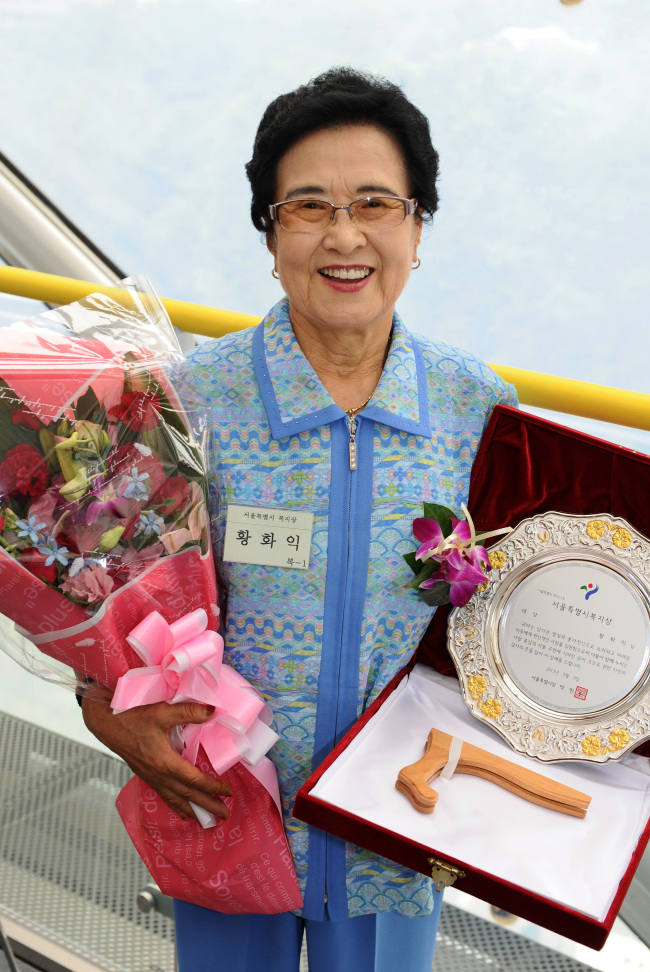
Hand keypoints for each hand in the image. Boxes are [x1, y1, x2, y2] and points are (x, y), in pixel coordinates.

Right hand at [81, 695, 231, 820]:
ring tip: (206, 820)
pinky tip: (182, 811)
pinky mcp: (145, 774)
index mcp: (165, 762)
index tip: (227, 792)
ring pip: (175, 799)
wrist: (106, 724)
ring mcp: (151, 777)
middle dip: (207, 805)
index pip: (194, 780)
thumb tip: (212, 710)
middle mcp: (159, 774)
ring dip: (192, 809)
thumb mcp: (162, 711)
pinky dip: (175, 805)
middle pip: (187, 795)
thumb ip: (188, 712)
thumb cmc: (133, 717)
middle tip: (225, 815)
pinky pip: (164, 795)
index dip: (212, 786)